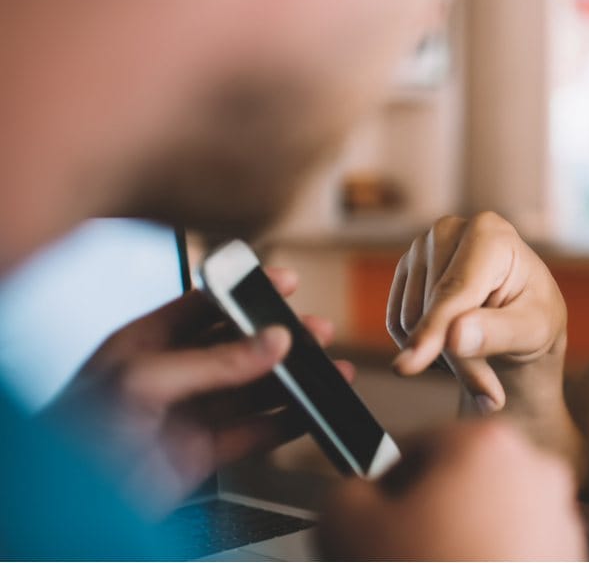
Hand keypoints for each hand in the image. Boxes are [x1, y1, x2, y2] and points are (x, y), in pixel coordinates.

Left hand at [41, 267, 354, 513]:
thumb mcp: (144, 380)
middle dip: (282, 338)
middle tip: (317, 331)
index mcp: (146, 343)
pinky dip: (289, 423)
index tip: (285, 282)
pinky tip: (312, 412)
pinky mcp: (200, 455)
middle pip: (239, 348)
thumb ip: (214, 361)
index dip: (247, 293)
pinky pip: (255, 433)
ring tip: (330, 372)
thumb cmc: (73, 436)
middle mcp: (170, 375)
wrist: (62, 503)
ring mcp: (187, 415)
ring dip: (293, 381)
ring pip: (254, 391)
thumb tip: (272, 342)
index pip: (205, 306)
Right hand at [319, 419, 586, 560]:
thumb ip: (347, 492)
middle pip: (461, 481)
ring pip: (492, 517)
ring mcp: (560, 517)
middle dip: (431, 514)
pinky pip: (519, 549)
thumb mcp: (346, 526)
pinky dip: (493, 561)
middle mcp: (535, 471)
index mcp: (486, 445)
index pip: (418, 447)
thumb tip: (357, 494)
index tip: (376, 513)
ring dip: (463, 540)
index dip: (387, 486)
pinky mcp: (570, 558)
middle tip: (404, 550)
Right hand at [388, 213, 566, 413]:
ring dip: (440, 354)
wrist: (521, 315)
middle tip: (490, 388)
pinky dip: (421, 346)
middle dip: (455, 355)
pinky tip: (454, 340)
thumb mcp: (534, 330)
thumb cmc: (535, 318)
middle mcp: (449, 230)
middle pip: (432, 309)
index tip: (408, 367)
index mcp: (490, 232)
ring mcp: (422, 247)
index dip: (433, 332)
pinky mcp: (406, 270)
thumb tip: (455, 336)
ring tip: (479, 351)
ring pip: (410, 321)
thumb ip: (498, 332)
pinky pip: (397, 324)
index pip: (455, 292)